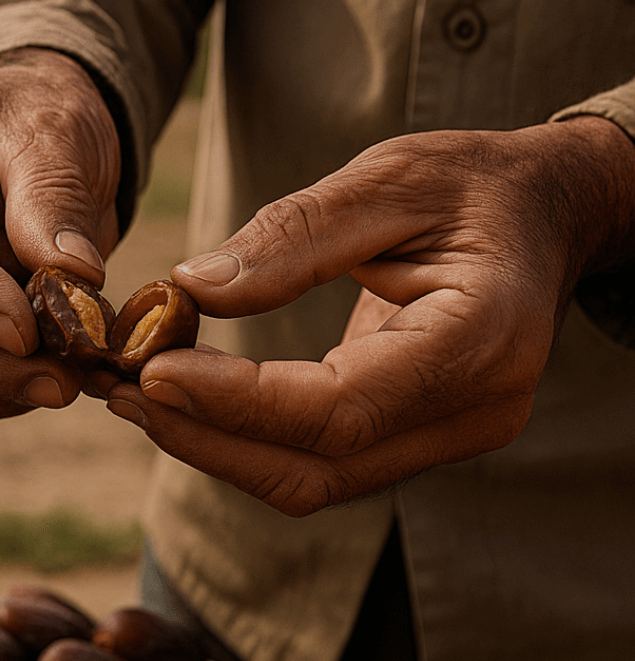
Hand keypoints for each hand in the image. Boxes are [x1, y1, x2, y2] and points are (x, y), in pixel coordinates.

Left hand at [104, 118, 634, 514]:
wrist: (540, 217)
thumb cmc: (471, 186)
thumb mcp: (387, 180)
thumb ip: (293, 237)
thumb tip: (190, 291)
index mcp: (481, 339)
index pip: (341, 406)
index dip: (238, 402)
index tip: (150, 372)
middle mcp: (475, 410)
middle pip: (317, 466)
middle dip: (207, 437)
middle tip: (120, 392)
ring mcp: (450, 437)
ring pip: (312, 480)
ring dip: (215, 447)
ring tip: (135, 397)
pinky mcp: (418, 439)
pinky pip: (319, 463)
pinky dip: (246, 440)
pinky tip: (189, 400)